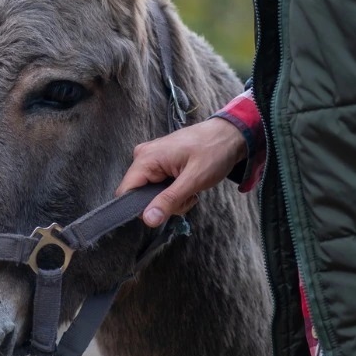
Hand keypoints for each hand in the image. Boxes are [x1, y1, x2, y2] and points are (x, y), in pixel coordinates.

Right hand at [115, 117, 246, 226]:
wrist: (229, 135)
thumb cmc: (214, 152)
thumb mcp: (193, 180)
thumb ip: (169, 200)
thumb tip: (148, 219)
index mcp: (146, 158)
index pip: (125, 192)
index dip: (141, 208)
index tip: (165, 211)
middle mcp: (143, 157)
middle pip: (140, 195)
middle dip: (163, 203)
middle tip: (187, 197)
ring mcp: (150, 159)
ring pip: (151, 193)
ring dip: (172, 199)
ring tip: (191, 190)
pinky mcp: (159, 162)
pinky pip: (158, 186)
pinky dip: (173, 191)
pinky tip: (188, 185)